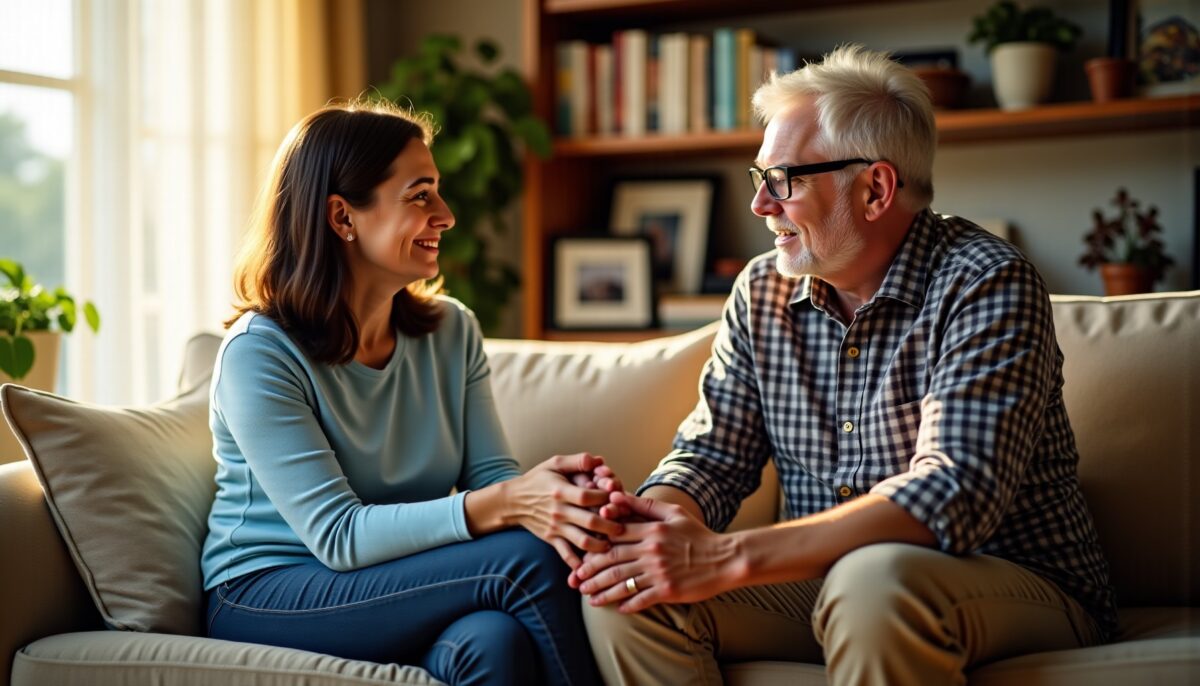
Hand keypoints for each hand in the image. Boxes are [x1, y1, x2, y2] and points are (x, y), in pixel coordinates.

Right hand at [508, 453, 625, 570]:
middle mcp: (559, 511)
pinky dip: (578, 564)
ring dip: (600, 546)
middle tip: (624, 527)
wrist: (514, 501)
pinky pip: (566, 554)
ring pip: (582, 541)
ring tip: (613, 545)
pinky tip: (590, 567)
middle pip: (590, 521)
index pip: (588, 497)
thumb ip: (577, 461)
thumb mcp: (554, 463)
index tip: (617, 498)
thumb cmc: (538, 480)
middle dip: (611, 526)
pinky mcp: (551, 539)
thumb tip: (598, 460)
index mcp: (561, 491)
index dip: (606, 498)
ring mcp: (556, 527)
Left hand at [573, 491, 743, 611]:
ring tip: (589, 597)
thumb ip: (644, 505)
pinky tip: (617, 609)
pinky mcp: (667, 591)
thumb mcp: (673, 513)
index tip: (582, 553)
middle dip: (591, 571)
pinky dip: (627, 605)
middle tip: (576, 579)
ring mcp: (659, 573)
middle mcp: (651, 552)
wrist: (725, 558)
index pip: (614, 537)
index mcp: (651, 531)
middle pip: (612, 561)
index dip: (595, 545)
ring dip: (602, 591)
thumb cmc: (698, 534)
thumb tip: (616, 496)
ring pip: (622, 582)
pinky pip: (641, 599)